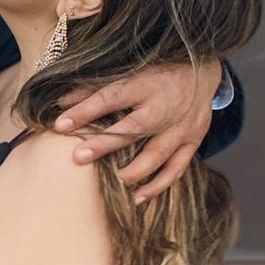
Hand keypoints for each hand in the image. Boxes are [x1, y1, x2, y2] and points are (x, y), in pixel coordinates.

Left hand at [52, 57, 223, 204]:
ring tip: (112, 186)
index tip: (60, 124)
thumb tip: (61, 103)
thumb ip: (96, 86)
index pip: (111, 97)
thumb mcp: (130, 69)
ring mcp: (182, 126)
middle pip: (133, 129)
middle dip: (105, 145)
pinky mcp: (193, 140)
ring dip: (133, 173)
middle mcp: (165, 106)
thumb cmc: (159, 69)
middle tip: (78, 158)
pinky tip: (138, 198)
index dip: (85, 111)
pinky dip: (158, 185)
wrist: (204, 67)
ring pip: (156, 154)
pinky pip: (176, 168)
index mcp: (146, 84)